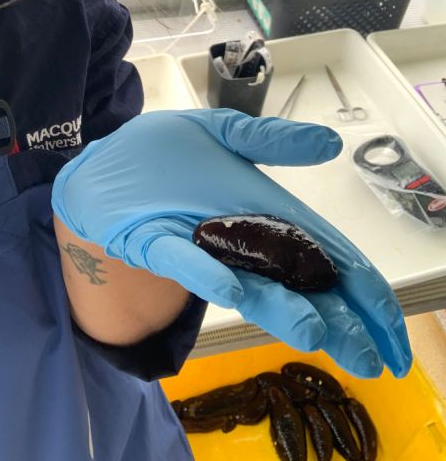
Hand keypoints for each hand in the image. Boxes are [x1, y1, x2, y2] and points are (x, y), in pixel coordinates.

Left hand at [52, 109, 411, 378]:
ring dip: (282, 308)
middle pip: (298, 285)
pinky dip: (206, 273)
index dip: (364, 295)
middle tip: (369, 358)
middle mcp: (240, 239)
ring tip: (317, 332)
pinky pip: (183, 259)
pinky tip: (229, 288)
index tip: (389, 335)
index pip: (329, 257)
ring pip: (249, 282)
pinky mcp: (156, 240)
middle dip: (338, 320)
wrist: (104, 160)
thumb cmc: (166, 154)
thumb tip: (330, 143)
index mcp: (267, 215)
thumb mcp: (225, 135)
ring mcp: (200, 245)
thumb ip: (273, 140)